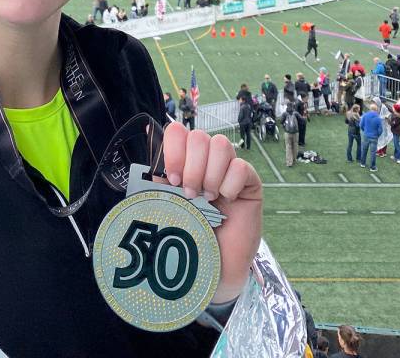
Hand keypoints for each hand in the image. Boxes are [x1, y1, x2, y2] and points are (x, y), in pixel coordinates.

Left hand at [158, 123, 262, 303]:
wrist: (213, 267)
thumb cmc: (189, 235)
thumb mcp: (169, 201)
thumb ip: (161, 172)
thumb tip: (149, 133)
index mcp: (185, 160)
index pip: (178, 131)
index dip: (174, 150)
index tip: (173, 179)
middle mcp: (207, 160)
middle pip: (199, 137)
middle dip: (192, 167)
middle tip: (190, 194)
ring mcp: (229, 169)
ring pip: (221, 145)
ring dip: (211, 174)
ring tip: (208, 199)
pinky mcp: (250, 182)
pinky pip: (241, 166)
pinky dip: (230, 184)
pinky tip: (227, 201)